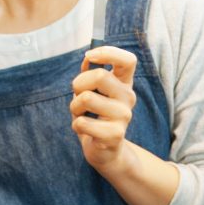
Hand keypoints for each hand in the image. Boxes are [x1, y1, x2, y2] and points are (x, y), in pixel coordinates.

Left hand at [69, 45, 137, 172]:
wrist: (105, 151)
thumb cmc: (94, 115)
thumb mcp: (90, 91)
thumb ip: (88, 72)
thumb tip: (87, 59)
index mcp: (124, 83)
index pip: (128, 60)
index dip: (108, 53)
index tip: (89, 56)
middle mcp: (128, 97)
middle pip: (100, 75)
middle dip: (78, 84)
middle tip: (78, 96)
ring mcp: (124, 116)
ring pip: (87, 98)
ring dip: (74, 107)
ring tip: (81, 115)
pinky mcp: (115, 135)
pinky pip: (82, 122)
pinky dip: (76, 125)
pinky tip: (85, 131)